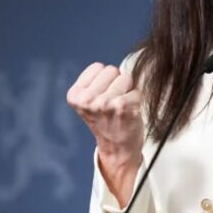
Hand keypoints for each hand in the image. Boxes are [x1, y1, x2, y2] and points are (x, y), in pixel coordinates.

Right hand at [67, 62, 143, 179]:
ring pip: (126, 77)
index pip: (98, 67)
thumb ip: (95, 82)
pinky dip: (137, 99)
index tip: (103, 96)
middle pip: (112, 70)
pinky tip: (130, 112)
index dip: (105, 80)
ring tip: (122, 107)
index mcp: (75, 95)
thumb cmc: (107, 120)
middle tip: (114, 103)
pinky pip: (137, 90)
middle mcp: (87, 99)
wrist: (118, 147)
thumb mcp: (89, 101)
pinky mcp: (122, 106)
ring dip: (128, 91)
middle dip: (117, 83)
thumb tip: (116, 64)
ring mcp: (104, 103)